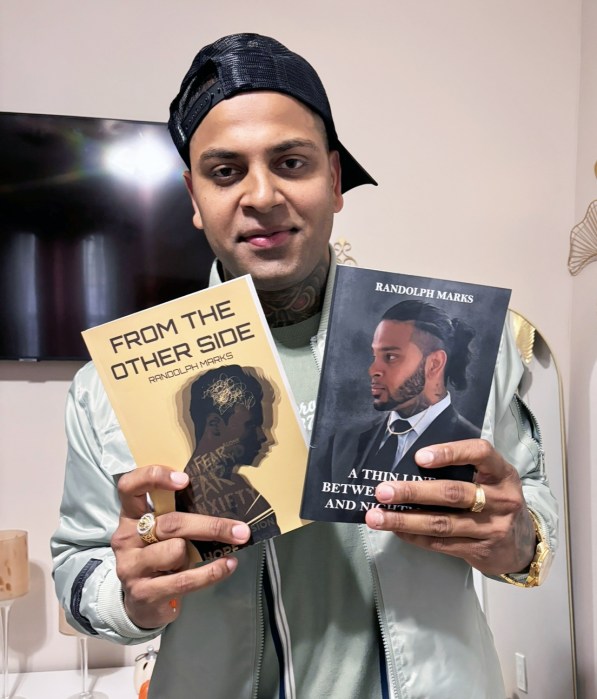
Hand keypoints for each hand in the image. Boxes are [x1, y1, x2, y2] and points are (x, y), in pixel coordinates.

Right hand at [112, 465, 250, 628]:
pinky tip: (228, 565)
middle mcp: (126, 538)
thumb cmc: (158, 557)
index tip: (185, 479)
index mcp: (130, 516)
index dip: (154, 477)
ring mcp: (131, 566)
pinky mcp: (144, 593)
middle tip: (240, 529)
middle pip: (170, 523)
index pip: (130, 487)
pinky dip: (212, 572)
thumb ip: (176, 515)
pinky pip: (185, 580)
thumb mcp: (161, 533)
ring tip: (204, 557)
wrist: (142, 605)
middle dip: (210, 526)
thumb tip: (221, 502)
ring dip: (198, 553)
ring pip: (176, 550)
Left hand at [364, 439, 535, 575]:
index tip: (419, 457)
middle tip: (383, 491)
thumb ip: (463, 469)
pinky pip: (440, 543)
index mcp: (502, 473)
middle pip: (453, 493)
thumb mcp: (491, 479)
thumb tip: (410, 463)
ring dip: (405, 519)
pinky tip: (395, 529)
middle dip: (413, 491)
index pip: (479, 453)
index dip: (450, 453)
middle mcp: (500, 499)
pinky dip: (414, 536)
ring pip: (442, 523)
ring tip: (376, 516)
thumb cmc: (495, 500)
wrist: (523, 545)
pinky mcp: (480, 551)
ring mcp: (491, 528)